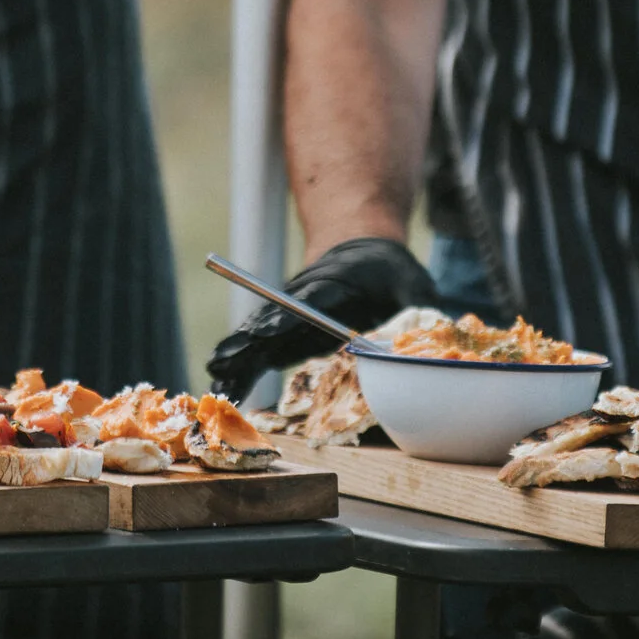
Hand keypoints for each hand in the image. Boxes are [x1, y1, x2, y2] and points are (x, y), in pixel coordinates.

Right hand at [204, 237, 440, 401]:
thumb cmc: (392, 274)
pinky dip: (245, 363)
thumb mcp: (412, 284)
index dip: (286, 317)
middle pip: (275, 319)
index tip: (266, 332)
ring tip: (217, 376)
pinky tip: (227, 382)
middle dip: (250, 341)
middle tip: (223, 361)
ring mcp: (294, 315)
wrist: (364, 256)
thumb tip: (421, 338)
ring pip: (262, 334)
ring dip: (239, 355)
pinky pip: (263, 348)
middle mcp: (307, 298)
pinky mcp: (289, 332)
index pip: (309, 300)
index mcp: (336, 282)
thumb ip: (415, 307)